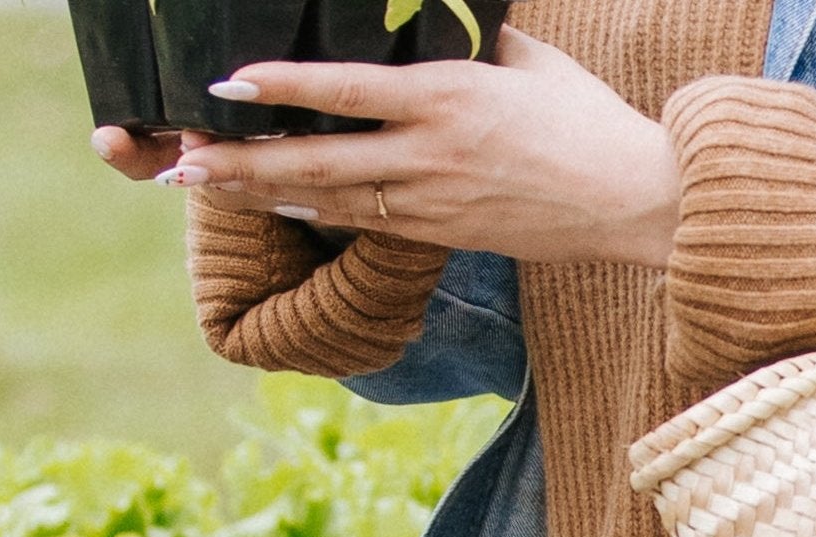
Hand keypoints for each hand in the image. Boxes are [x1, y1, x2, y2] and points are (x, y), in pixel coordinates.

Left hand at [95, 31, 682, 265]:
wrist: (631, 199)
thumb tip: (422, 5)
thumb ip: (462, 31)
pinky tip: (278, 204)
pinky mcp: (445, 235)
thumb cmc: (581, 116)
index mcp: (447, 99)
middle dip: (246, 162)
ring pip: (332, 201)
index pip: (346, 90)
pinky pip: (368, 225)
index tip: (230, 82)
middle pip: (320, 162)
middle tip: (184, 159)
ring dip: (265, 193)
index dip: (282, 87)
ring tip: (206, 184)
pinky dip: (317, 213)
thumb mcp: (520, 54)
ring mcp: (435, 204)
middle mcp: (431, 157)